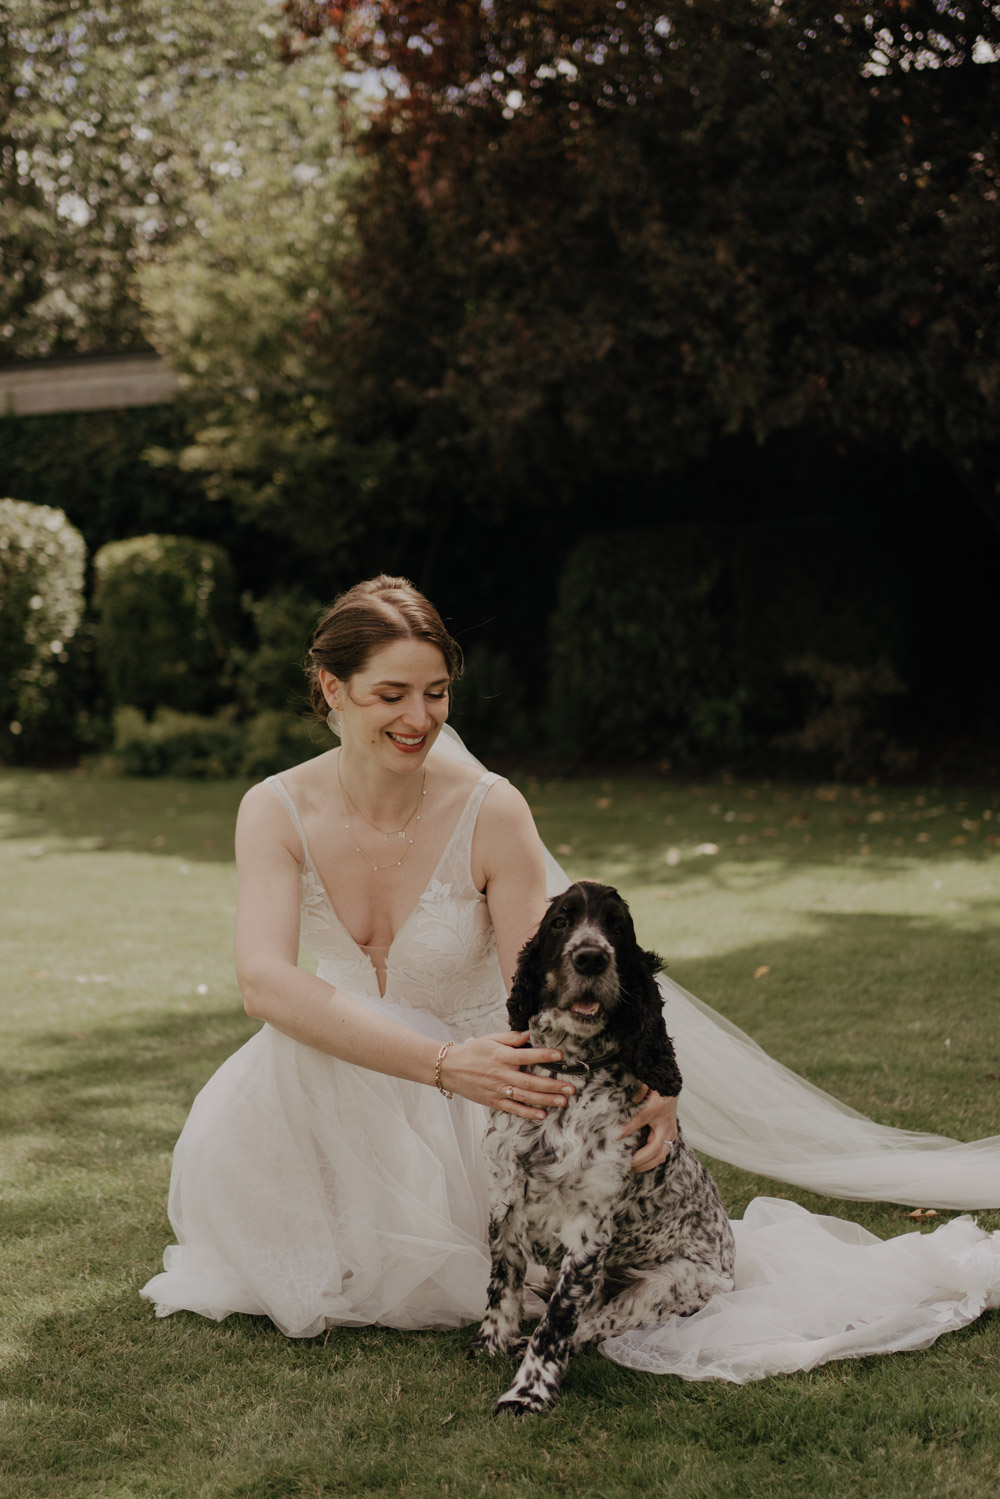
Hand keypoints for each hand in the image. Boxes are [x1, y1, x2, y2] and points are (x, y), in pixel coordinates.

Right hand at [439, 1031, 574, 1119]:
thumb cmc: (472, 1052)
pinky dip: (528, 1113)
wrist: (450, 1069)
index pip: (526, 1056)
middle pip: (531, 1081)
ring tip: (563, 1101)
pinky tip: (542, 1114)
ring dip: (545, 1099)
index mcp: (501, 1056)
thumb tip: (530, 1034)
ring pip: (525, 1096)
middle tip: (570, 1087)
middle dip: (552, 1085)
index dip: (543, 1056)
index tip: (560, 1056)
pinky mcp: (494, 1101)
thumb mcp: (490, 1039)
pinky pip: (513, 1108)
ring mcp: (498, 1090)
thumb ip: (511, 1038)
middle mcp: (502, 1074)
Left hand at [618, 1088, 677, 1172]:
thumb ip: (634, 1094)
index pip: (641, 1120)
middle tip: (626, 1164)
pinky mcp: (671, 1136)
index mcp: (658, 1107)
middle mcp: (667, 1123)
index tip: (615, 1138)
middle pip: (655, 1148)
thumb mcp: (644, 1086)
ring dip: (646, 1164)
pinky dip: (651, 1161)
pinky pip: (662, 1153)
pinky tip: (639, 1163)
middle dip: (640, 1159)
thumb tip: (622, 1108)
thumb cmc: (656, 1087)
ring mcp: (671, 1132)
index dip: (628, 1130)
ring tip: (631, 1167)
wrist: (673, 1086)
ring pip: (661, 1155)